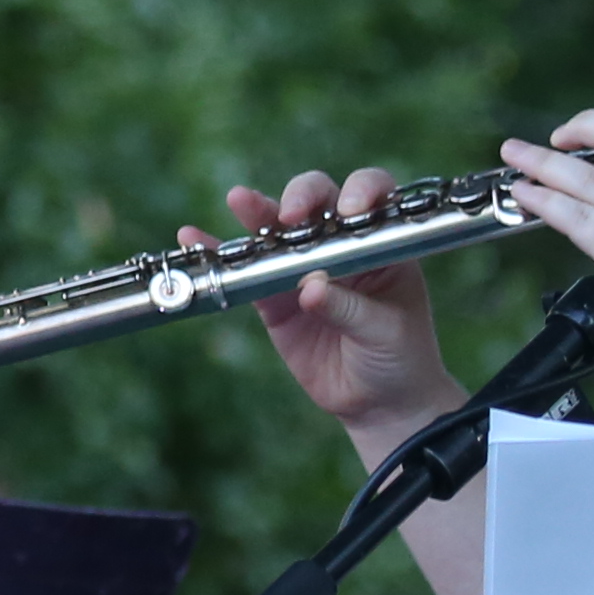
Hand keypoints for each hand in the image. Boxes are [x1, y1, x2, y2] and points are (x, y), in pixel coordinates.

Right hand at [217, 156, 461, 453]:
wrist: (379, 404)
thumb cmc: (400, 356)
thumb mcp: (385, 331)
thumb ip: (348, 307)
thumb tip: (309, 287)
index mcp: (382, 240)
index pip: (372, 196)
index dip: (360, 191)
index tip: (349, 209)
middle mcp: (341, 243)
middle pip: (318, 200)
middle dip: (302, 197)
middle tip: (292, 216)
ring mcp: (304, 267)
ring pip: (277, 229)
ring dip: (257, 211)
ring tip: (238, 199)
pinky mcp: (274, 296)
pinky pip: (246, 271)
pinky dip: (220, 254)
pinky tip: (193, 236)